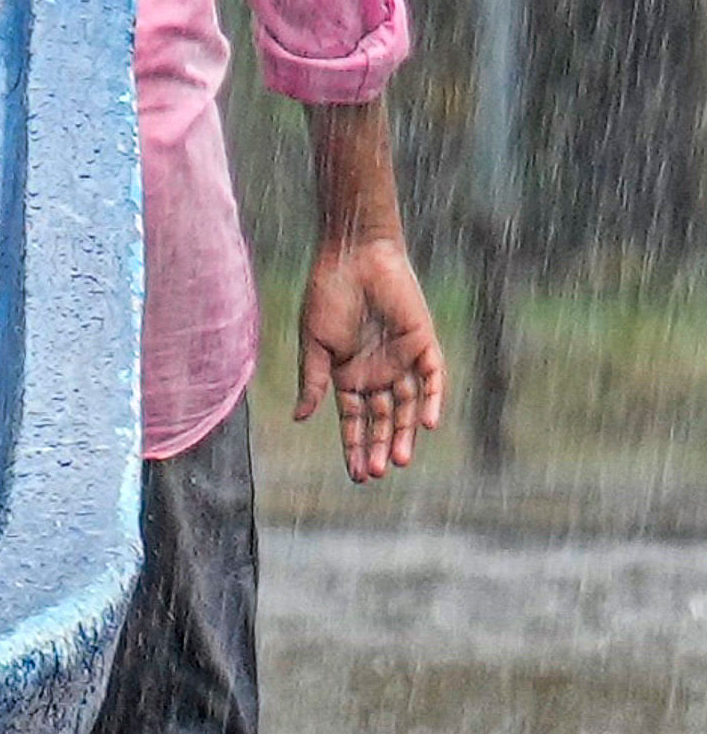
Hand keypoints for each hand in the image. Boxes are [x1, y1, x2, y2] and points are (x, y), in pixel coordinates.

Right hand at [294, 233, 446, 481]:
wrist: (354, 257)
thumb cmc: (327, 296)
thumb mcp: (315, 343)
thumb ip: (312, 381)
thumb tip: (300, 419)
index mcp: (348, 375)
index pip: (354, 421)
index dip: (355, 447)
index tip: (356, 475)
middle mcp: (377, 373)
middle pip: (383, 420)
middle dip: (379, 447)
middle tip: (375, 473)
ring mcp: (402, 361)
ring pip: (408, 406)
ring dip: (404, 433)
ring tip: (399, 460)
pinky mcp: (424, 344)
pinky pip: (433, 378)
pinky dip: (432, 400)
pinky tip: (427, 424)